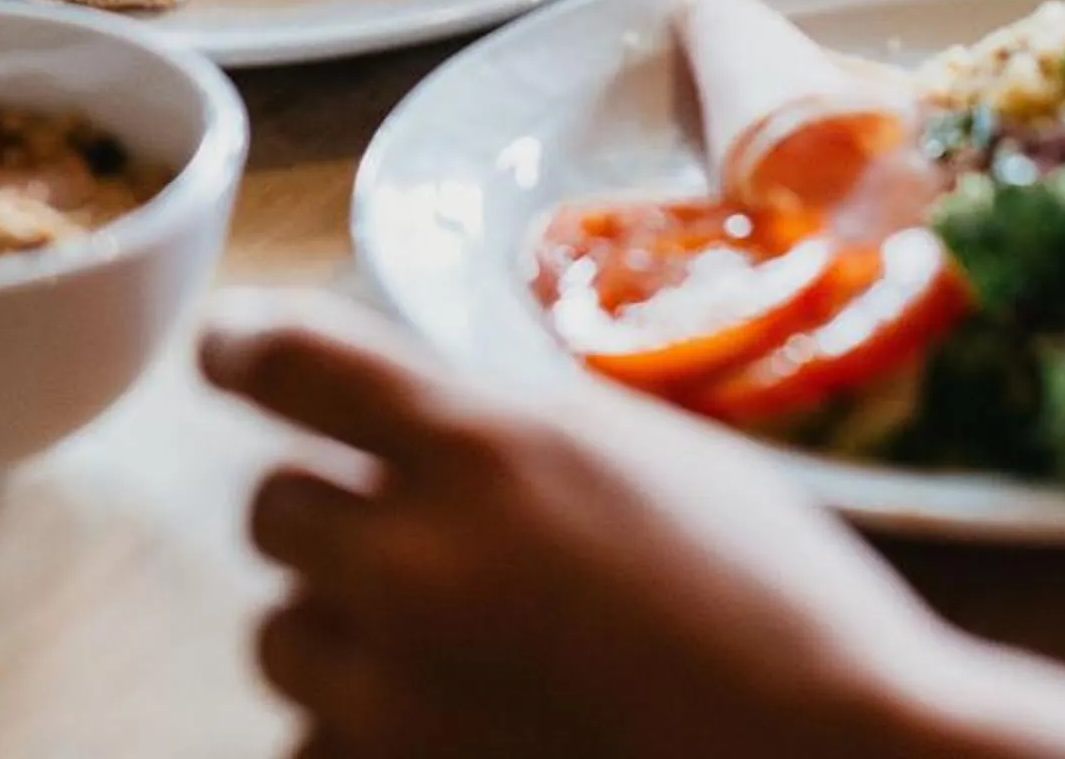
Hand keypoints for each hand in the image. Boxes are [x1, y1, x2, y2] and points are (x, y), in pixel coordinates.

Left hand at [198, 291, 956, 757]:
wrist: (836, 756)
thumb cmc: (773, 600)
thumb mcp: (638, 453)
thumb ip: (503, 428)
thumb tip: (390, 414)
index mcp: (486, 446)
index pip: (290, 359)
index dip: (244, 347)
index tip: (228, 354)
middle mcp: (418, 562)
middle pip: (271, 506)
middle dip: (331, 512)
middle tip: (410, 534)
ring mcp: (401, 695)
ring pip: (279, 633)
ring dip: (338, 627)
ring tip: (441, 642)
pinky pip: (316, 744)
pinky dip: (361, 732)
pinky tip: (450, 724)